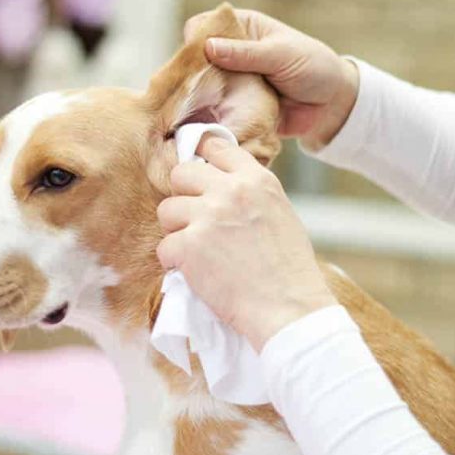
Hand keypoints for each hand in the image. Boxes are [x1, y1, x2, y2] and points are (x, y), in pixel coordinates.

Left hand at [156, 136, 338, 350]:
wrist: (289, 308)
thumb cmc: (289, 269)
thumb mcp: (279, 213)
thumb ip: (250, 194)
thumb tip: (220, 186)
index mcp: (257, 180)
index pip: (216, 146)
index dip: (202, 161)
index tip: (199, 177)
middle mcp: (230, 191)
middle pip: (181, 173)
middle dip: (183, 196)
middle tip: (193, 221)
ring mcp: (207, 216)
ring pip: (166, 210)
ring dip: (176, 231)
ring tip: (196, 251)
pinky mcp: (189, 246)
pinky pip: (164, 247)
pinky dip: (174, 263)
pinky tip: (194, 273)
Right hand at [184, 8, 359, 148]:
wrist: (332, 106)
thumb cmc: (313, 68)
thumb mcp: (281, 55)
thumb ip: (246, 53)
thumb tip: (208, 47)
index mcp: (242, 28)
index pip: (204, 25)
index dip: (194, 39)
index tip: (192, 59)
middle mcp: (231, 53)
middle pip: (196, 59)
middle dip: (190, 74)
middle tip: (188, 91)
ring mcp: (231, 81)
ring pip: (202, 87)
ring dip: (198, 98)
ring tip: (190, 111)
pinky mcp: (235, 107)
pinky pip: (215, 111)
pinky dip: (209, 118)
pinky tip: (201, 125)